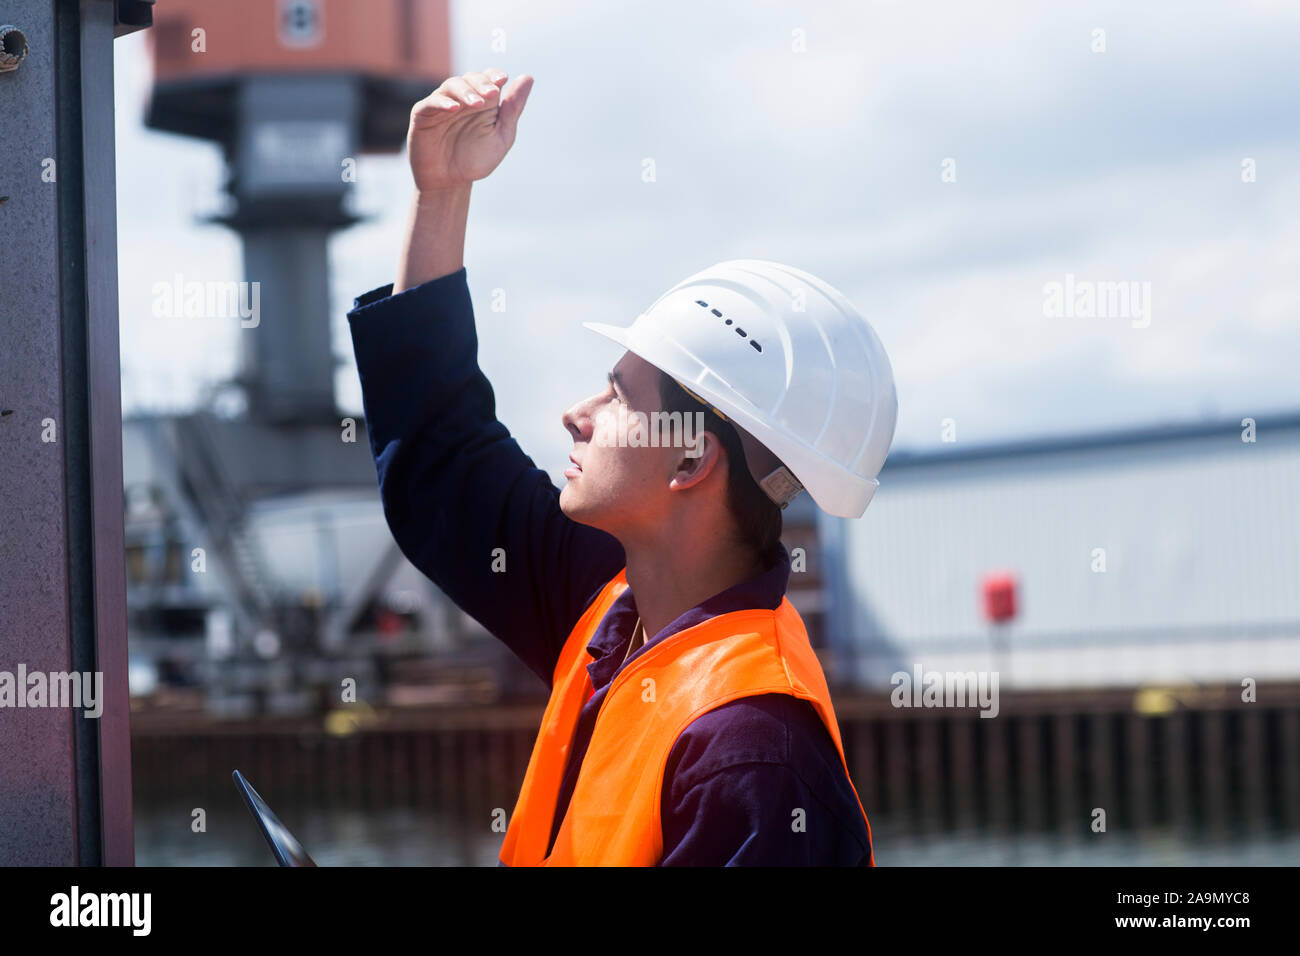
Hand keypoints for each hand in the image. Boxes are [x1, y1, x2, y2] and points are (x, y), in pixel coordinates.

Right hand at [407, 68, 533, 192]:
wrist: (450, 183)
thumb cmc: (476, 160)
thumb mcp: (501, 135)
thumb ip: (513, 109)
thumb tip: (528, 77)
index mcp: (482, 102)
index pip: (488, 77)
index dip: (494, 75)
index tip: (503, 79)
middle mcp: (462, 99)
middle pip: (470, 78)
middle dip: (481, 83)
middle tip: (492, 94)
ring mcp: (441, 105)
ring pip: (452, 86)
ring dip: (466, 92)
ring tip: (477, 104)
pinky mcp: (423, 115)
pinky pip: (431, 103)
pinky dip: (442, 102)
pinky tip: (454, 108)